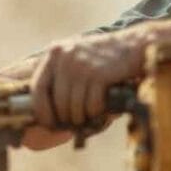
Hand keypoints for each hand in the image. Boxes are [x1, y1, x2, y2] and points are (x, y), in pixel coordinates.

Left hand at [30, 25, 153, 130]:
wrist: (133, 46)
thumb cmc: (102, 58)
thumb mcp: (74, 55)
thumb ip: (57, 73)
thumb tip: (41, 108)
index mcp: (54, 52)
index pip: (37, 87)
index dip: (42, 110)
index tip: (48, 123)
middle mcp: (65, 57)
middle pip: (57, 101)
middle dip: (64, 118)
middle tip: (72, 124)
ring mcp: (82, 65)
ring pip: (73, 106)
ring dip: (81, 117)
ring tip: (87, 116)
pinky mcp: (99, 74)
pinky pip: (91, 105)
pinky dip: (95, 112)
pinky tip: (100, 107)